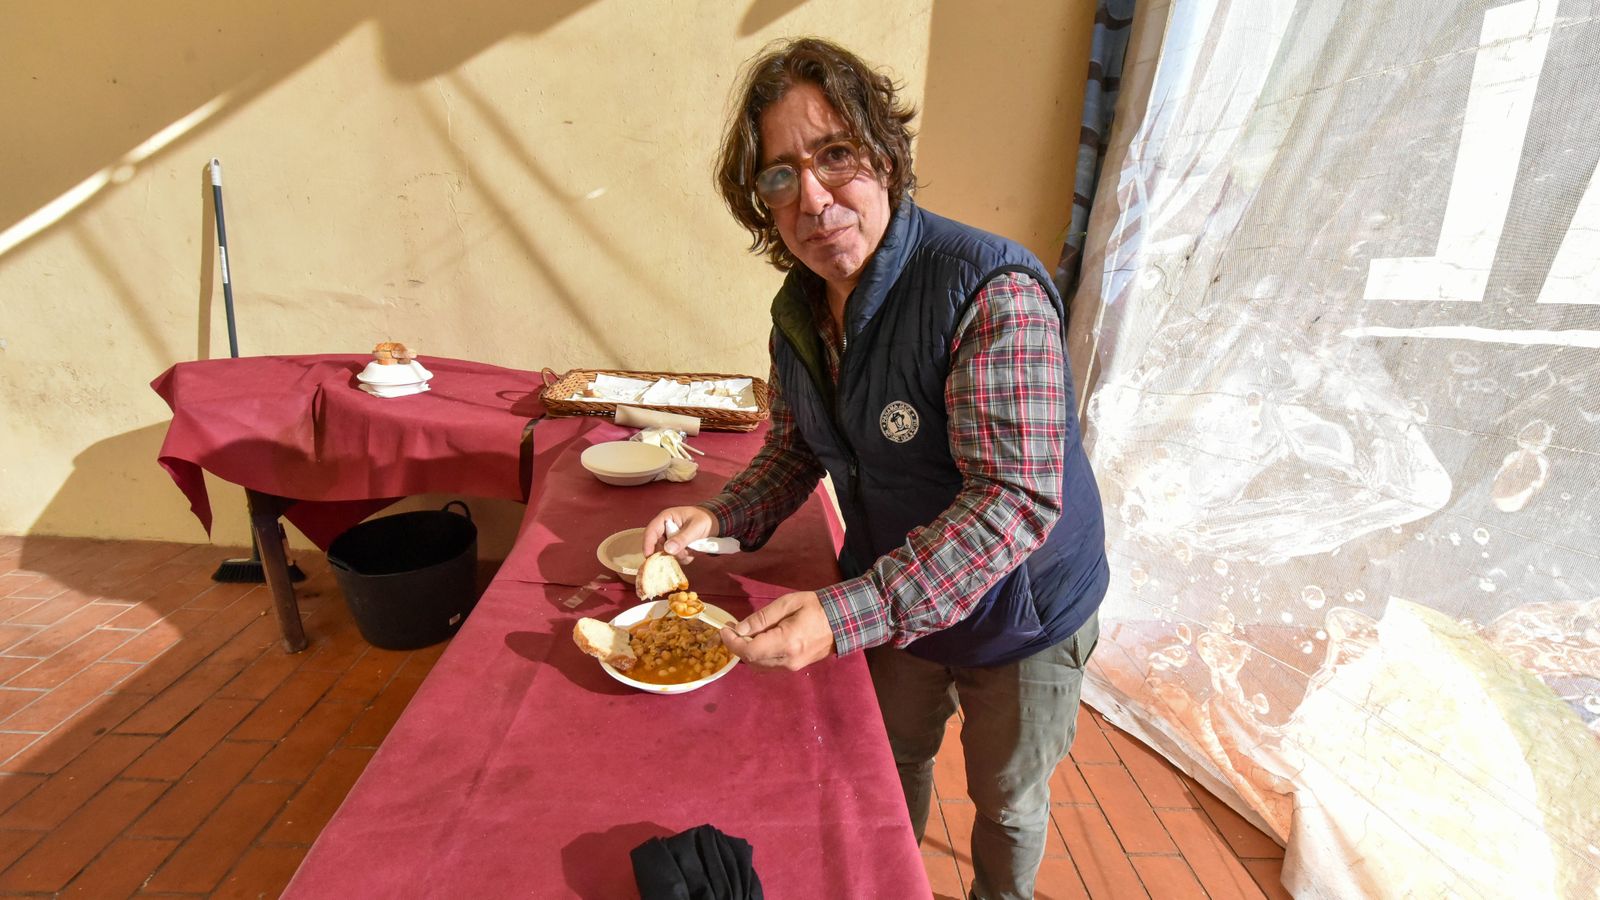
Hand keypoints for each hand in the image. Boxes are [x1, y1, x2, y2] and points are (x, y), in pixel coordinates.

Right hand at [642, 506, 717, 561]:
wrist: (716, 524)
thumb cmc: (705, 519)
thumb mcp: (695, 528)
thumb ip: (682, 538)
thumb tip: (667, 549)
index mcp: (666, 518)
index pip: (651, 531)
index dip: (648, 543)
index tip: (649, 556)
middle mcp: (665, 530)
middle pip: (657, 545)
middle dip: (668, 552)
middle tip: (681, 553)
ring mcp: (670, 540)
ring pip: (667, 554)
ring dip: (679, 555)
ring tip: (691, 549)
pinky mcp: (676, 548)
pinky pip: (676, 558)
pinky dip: (684, 557)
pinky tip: (693, 551)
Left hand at [721, 591, 836, 671]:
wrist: (843, 622)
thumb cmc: (816, 607)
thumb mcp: (788, 603)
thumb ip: (762, 618)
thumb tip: (739, 629)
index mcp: (787, 642)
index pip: (749, 650)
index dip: (732, 642)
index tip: (724, 629)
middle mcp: (788, 660)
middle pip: (751, 660)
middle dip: (737, 645)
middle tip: (733, 628)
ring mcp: (792, 667)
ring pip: (758, 666)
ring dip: (747, 652)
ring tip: (746, 633)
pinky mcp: (794, 668)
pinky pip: (768, 666)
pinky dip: (758, 656)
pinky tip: (760, 641)